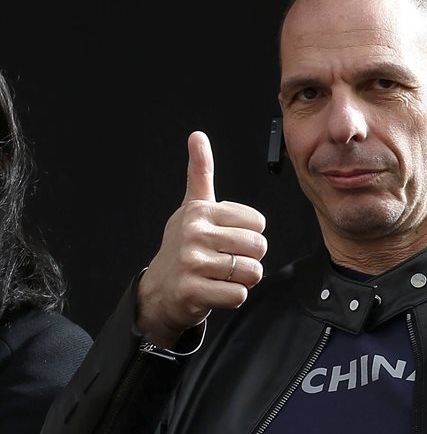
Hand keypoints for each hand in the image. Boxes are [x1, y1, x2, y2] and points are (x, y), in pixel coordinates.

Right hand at [136, 131, 267, 347]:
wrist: (160, 291)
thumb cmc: (184, 247)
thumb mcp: (192, 207)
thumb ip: (200, 173)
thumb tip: (198, 135)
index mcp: (200, 211)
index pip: (258, 223)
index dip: (250, 235)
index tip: (226, 239)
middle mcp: (194, 233)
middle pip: (258, 246)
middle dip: (249, 259)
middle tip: (225, 261)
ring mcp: (191, 262)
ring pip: (252, 272)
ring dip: (243, 280)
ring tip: (220, 276)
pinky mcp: (192, 290)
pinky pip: (239, 295)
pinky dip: (234, 297)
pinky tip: (215, 290)